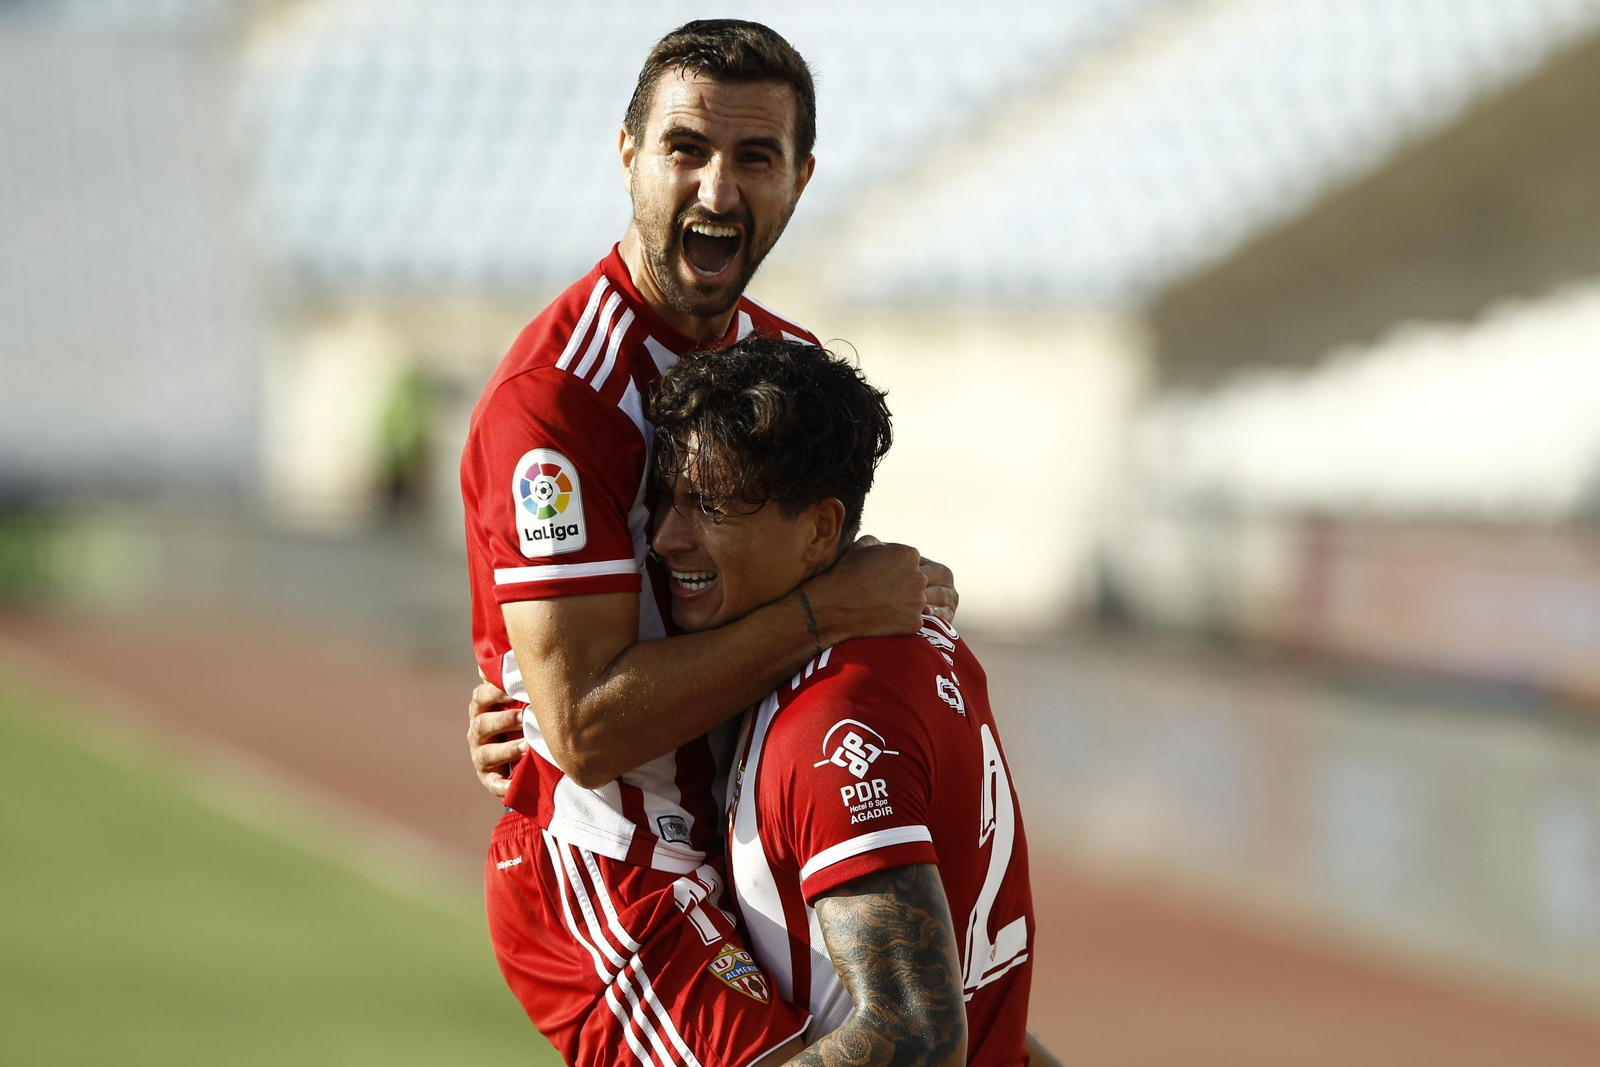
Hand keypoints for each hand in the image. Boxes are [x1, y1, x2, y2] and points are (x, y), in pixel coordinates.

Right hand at [467, 677, 526, 799]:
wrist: (525, 749)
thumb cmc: (523, 712)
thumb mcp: (518, 694)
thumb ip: (512, 674)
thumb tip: (507, 650)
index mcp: (483, 707)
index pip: (482, 696)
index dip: (495, 691)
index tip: (515, 689)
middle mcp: (478, 730)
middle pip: (482, 724)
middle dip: (503, 720)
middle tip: (524, 717)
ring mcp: (481, 754)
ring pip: (486, 753)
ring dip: (506, 750)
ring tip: (527, 747)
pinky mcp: (489, 777)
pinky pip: (493, 782)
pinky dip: (503, 785)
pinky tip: (515, 784)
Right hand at [853, 536, 958, 625]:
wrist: (834, 604)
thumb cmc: (845, 573)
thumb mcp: (862, 545)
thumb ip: (881, 544)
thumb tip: (885, 548)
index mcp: (910, 555)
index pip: (911, 560)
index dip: (896, 566)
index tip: (882, 574)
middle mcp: (920, 577)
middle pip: (916, 580)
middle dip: (903, 584)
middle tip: (882, 591)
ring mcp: (919, 602)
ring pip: (916, 600)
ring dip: (903, 602)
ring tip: (881, 605)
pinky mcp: (915, 623)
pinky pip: (912, 620)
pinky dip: (900, 620)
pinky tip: (883, 618)